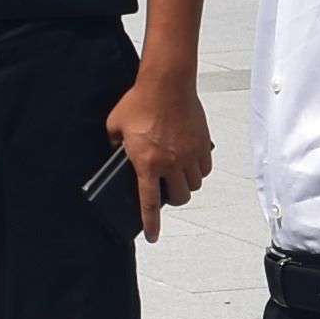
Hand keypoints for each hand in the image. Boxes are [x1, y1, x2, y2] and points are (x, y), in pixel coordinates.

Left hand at [104, 67, 214, 237]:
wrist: (167, 83)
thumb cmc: (140, 101)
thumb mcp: (115, 126)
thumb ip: (115, 145)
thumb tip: (118, 153)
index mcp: (146, 163)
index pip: (149, 203)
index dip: (151, 224)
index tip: (152, 236)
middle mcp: (170, 163)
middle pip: (179, 198)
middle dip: (173, 200)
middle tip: (166, 190)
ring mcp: (189, 155)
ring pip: (193, 185)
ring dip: (186, 184)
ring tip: (177, 174)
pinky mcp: (202, 144)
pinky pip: (204, 169)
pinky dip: (198, 171)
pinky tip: (190, 161)